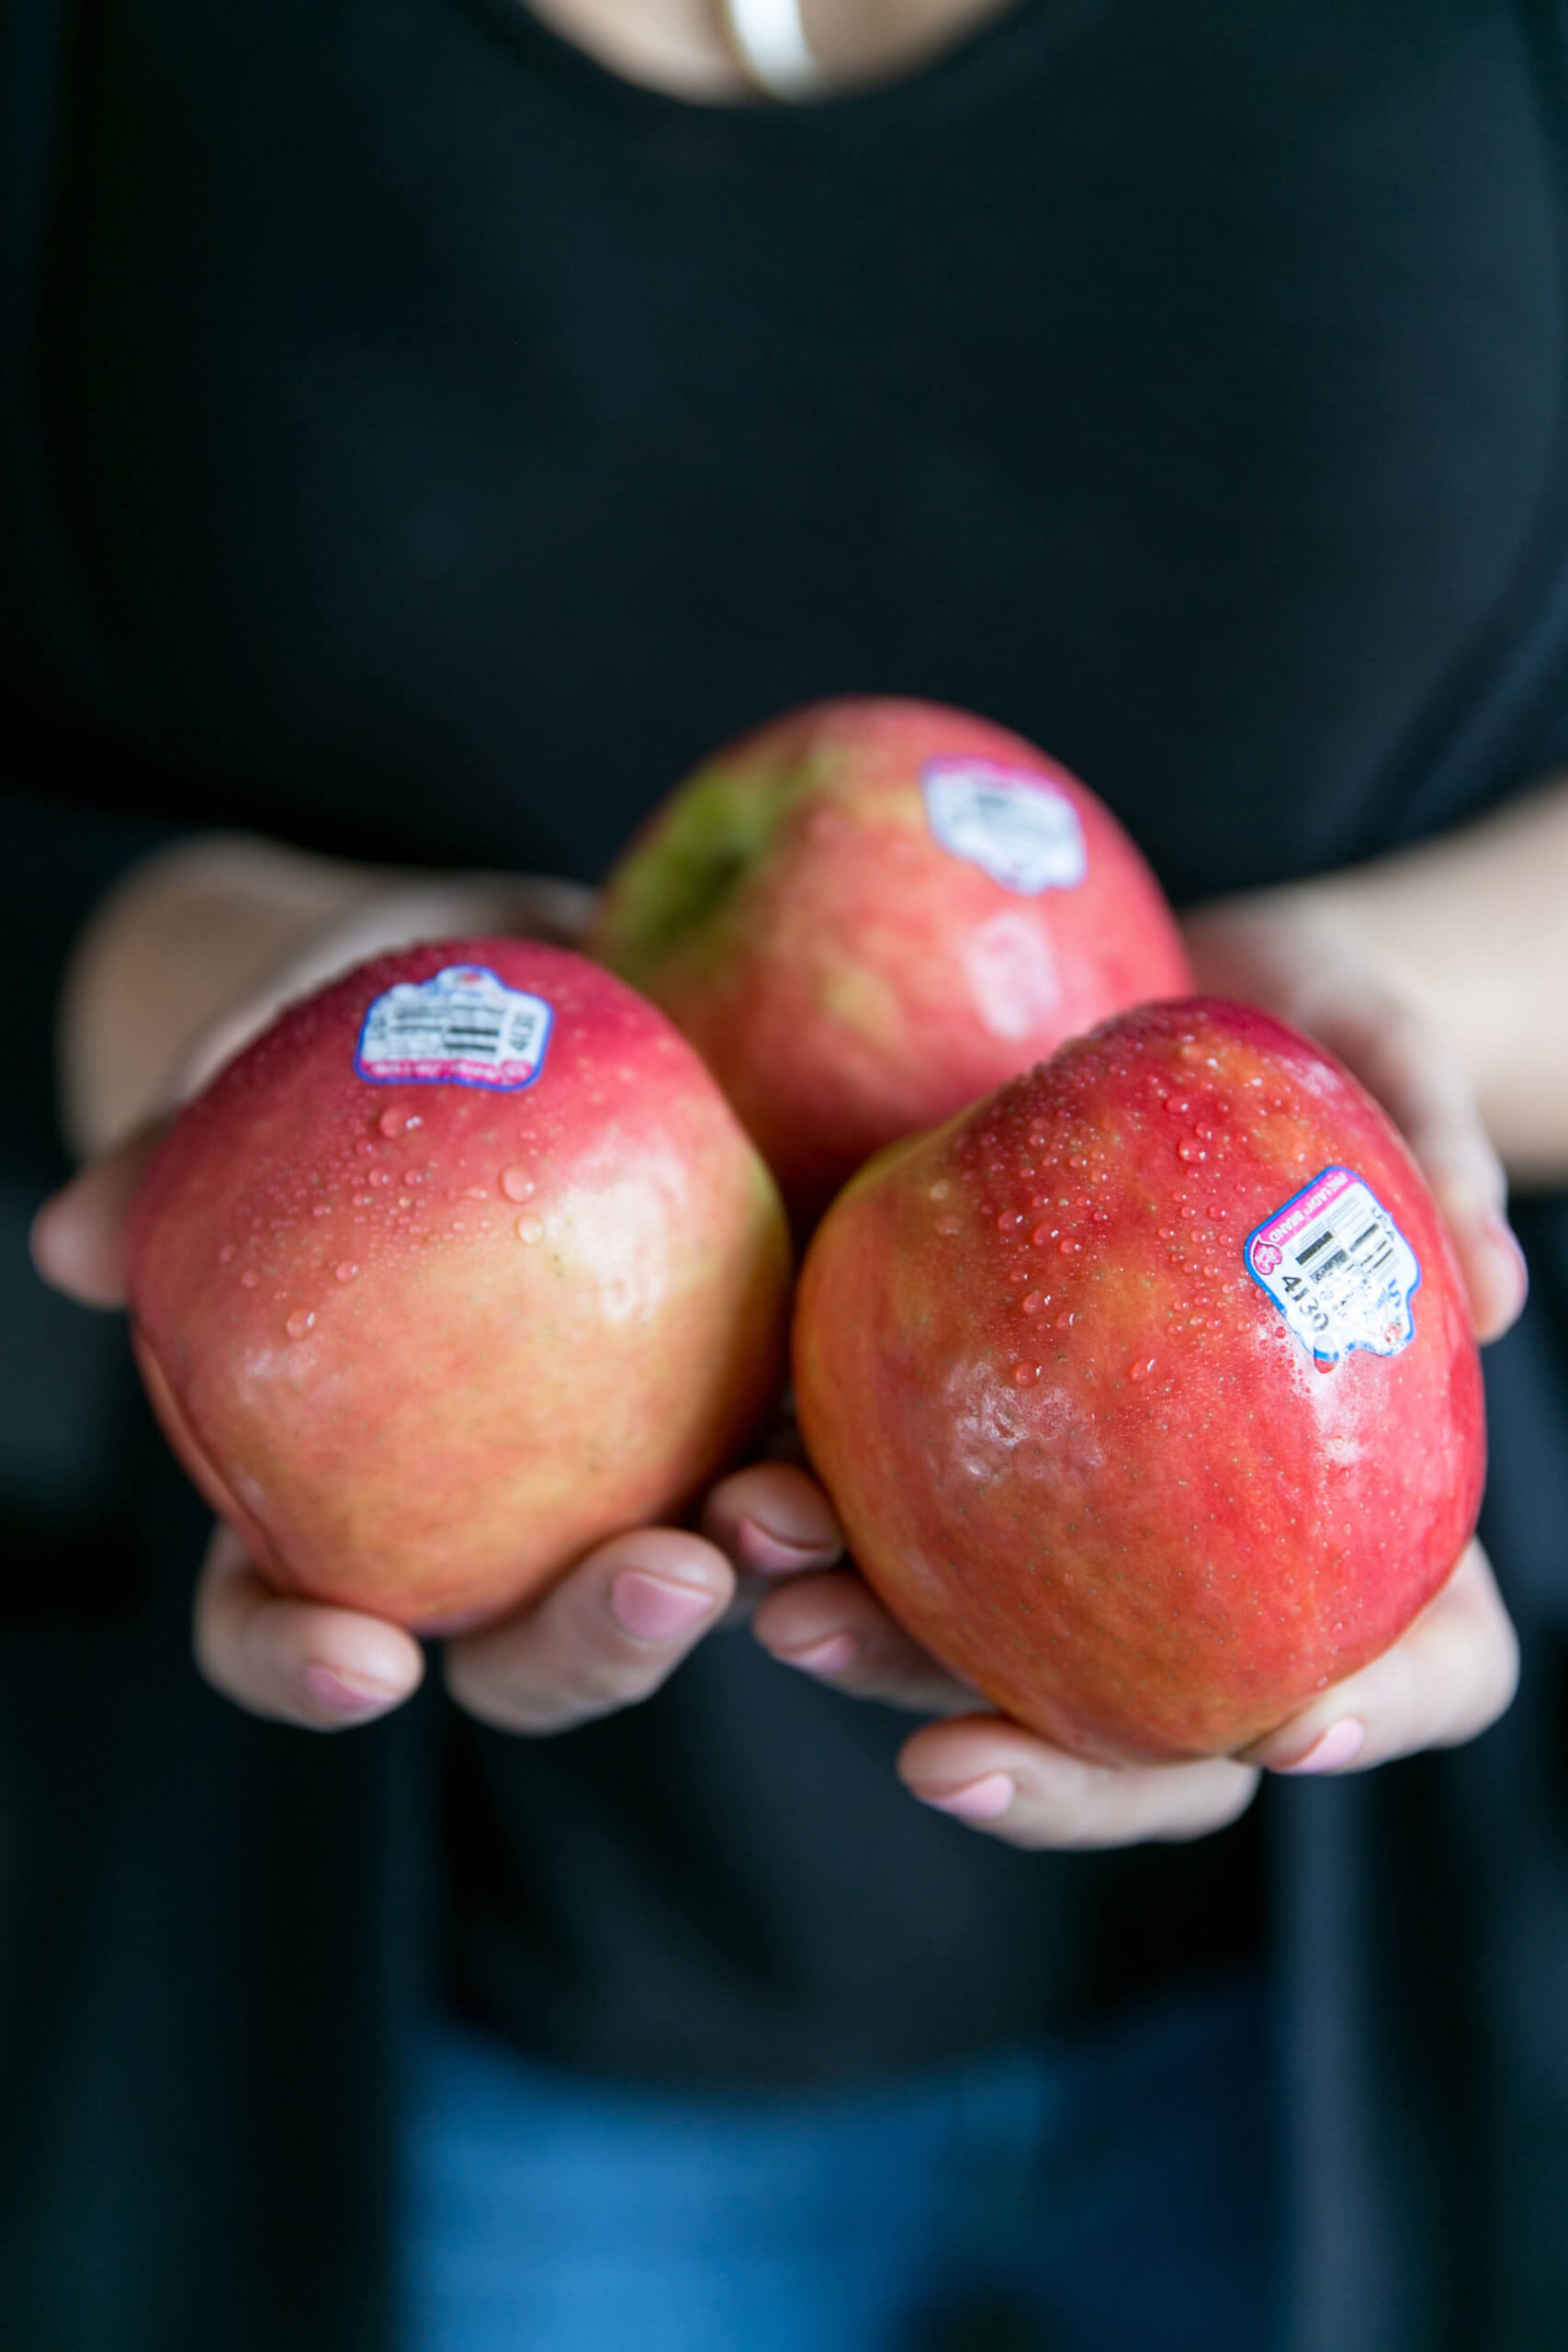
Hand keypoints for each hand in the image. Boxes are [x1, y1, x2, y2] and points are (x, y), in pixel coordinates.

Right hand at [39, 838, 836, 1734]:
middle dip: (590, 1649)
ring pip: (695, 1575)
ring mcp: (648, 1453)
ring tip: (795, 1517)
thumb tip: (71, 1244)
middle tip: (661, 1580)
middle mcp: (501, 1499)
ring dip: (755, 1580)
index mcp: (345, 1467)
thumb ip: (189, 1135)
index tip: (366, 1661)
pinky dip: (849, 1453)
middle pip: (525, 1643)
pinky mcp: (773, 1378)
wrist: (556, 958)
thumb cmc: (379, 1007)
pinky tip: (886, 1398)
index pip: (287, 1611)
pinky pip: (816, 1436)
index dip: (305, 1663)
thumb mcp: (289, 1033)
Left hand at [748, 883, 1526, 1844]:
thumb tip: (1489, 1288)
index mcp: (1377, 1503)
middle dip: (1052, 1768)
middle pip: (1164, 1725)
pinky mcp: (942, 1438)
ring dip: (881, 1656)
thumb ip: (1434, 1140)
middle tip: (945, 1756)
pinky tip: (731, 1501)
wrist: (1152, 993)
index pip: (1430, 1659)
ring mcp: (1073, 1513)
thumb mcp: (1388, 1044)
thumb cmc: (1315, 1024)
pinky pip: (875, 1505)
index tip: (1295, 1725)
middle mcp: (1219, 1548)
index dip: (1384, 1712)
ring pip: (989, 1647)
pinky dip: (805, 1519)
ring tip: (784, 1613)